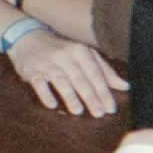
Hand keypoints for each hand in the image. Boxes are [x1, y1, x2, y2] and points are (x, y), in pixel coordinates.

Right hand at [6, 29, 127, 117]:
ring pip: (60, 81)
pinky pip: (39, 83)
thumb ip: (104, 71)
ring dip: (69, 96)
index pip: (94, 73)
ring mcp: (46, 63)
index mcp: (79, 51)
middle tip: (99, 113)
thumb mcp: (83, 55)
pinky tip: (52, 105)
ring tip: (78, 111)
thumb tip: (125, 86)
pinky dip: (45, 94)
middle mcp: (64, 56)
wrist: (27, 38)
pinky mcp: (31, 70)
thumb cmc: (61, 50)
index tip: (110, 108)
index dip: (103, 91)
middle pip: (79, 79)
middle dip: (90, 97)